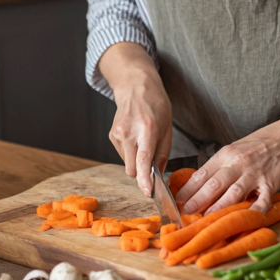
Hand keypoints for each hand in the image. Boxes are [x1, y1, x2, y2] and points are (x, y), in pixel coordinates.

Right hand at [98, 43, 172, 196]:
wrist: (136, 87)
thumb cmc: (156, 105)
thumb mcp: (167, 128)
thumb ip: (163, 153)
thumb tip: (159, 175)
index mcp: (147, 129)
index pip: (144, 160)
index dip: (145, 179)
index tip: (147, 192)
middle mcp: (129, 132)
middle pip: (131, 169)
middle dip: (141, 173)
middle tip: (152, 166)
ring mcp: (117, 134)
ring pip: (126, 164)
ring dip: (136, 162)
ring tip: (144, 143)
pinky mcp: (111, 135)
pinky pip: (122, 155)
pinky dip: (130, 153)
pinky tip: (135, 139)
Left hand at [175, 127, 279, 214]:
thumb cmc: (257, 146)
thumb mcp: (233, 151)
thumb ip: (218, 168)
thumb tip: (197, 187)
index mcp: (225, 155)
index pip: (201, 174)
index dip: (187, 190)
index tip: (176, 203)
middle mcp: (237, 163)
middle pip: (213, 184)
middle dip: (197, 201)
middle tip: (185, 215)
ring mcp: (254, 173)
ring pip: (233, 193)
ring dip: (219, 208)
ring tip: (206, 221)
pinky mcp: (270, 183)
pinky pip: (262, 199)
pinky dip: (255, 209)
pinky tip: (247, 218)